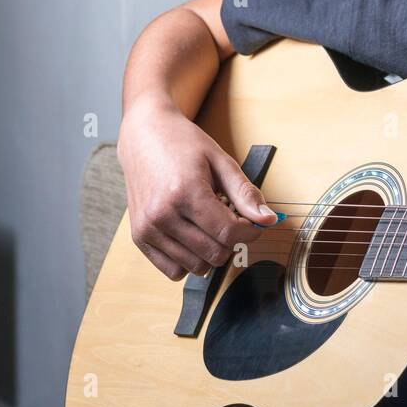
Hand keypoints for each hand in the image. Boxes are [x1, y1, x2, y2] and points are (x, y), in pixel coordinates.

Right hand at [117, 99, 278, 280]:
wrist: (145, 137)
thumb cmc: (183, 145)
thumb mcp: (221, 161)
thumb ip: (245, 193)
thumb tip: (268, 219)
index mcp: (185, 192)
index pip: (229, 233)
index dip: (250, 233)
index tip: (253, 223)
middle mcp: (162, 215)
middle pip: (215, 253)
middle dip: (233, 241)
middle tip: (231, 219)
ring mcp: (147, 229)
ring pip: (196, 267)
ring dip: (212, 251)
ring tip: (209, 224)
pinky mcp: (139, 238)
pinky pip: (174, 270)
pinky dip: (190, 260)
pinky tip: (193, 236)